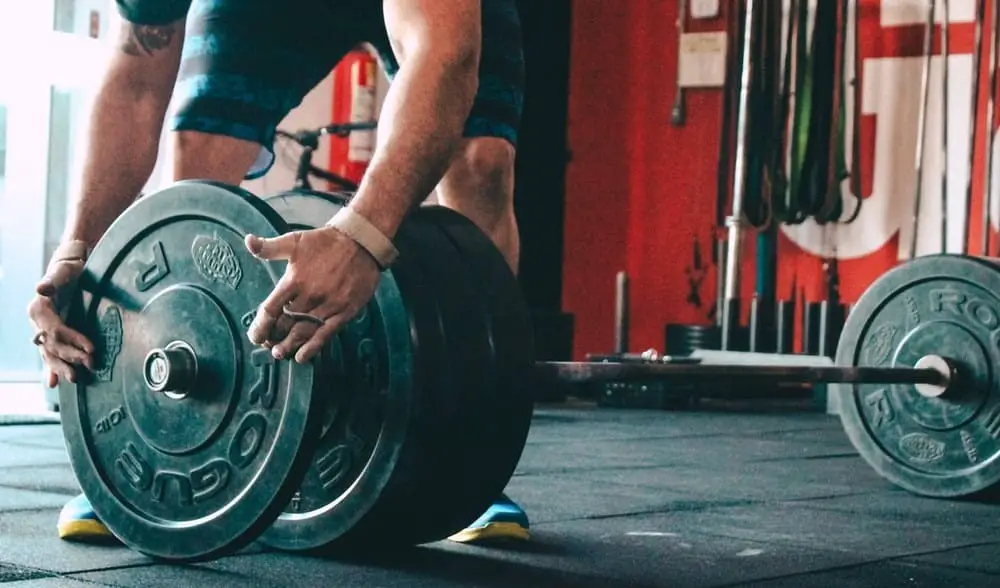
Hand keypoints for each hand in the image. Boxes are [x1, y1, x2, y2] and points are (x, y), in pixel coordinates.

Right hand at [27, 249, 94, 387]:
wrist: (69, 266)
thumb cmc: (69, 267)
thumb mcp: (64, 270)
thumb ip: (54, 279)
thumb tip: (41, 288)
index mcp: (38, 309)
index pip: (56, 330)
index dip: (73, 340)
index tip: (91, 349)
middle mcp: (38, 321)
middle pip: (52, 345)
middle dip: (70, 357)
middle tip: (88, 365)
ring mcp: (43, 329)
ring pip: (50, 353)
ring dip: (61, 367)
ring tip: (74, 379)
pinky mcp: (52, 333)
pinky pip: (50, 353)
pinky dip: (51, 368)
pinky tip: (54, 382)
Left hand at [244, 226, 381, 362]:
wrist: (361, 242)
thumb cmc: (326, 243)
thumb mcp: (294, 240)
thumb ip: (269, 247)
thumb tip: (248, 241)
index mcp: (294, 279)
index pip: (271, 309)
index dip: (260, 326)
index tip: (255, 335)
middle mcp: (310, 295)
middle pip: (285, 324)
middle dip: (273, 337)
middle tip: (267, 344)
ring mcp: (328, 305)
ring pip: (304, 332)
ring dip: (289, 345)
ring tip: (279, 353)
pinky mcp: (345, 311)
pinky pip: (326, 334)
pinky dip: (313, 347)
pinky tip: (302, 356)